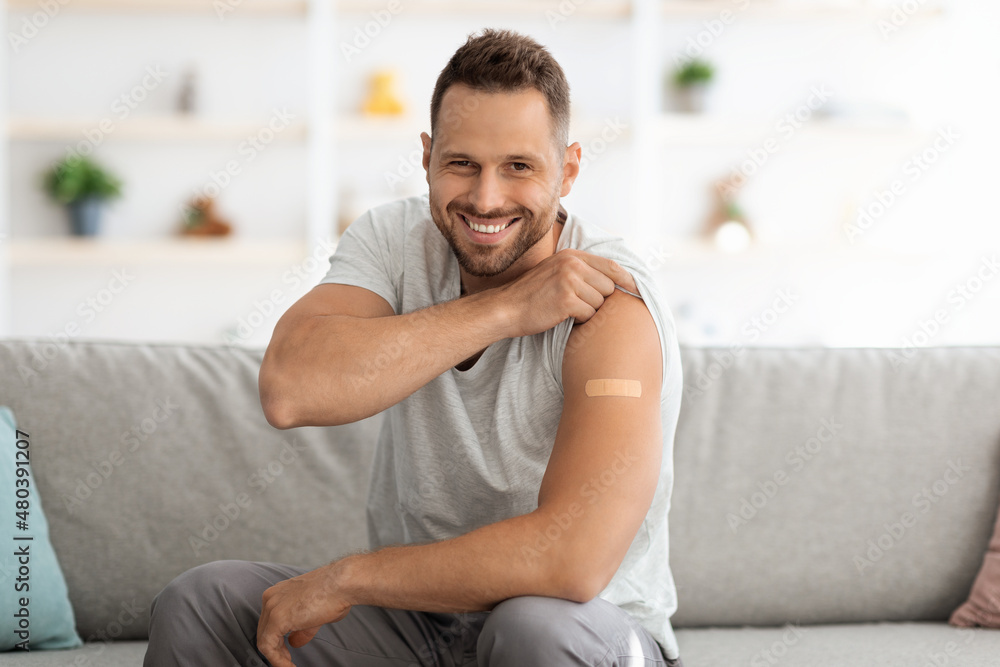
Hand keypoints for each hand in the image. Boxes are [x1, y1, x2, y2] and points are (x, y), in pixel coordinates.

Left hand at [256, 562, 351, 666]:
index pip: (269, 622)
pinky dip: (277, 660)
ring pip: (264, 640)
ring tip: (289, 666)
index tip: (287, 652)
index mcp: (279, 593)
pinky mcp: (277, 618)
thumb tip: (294, 642)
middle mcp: (271, 597)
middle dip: (276, 649)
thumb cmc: (335, 593)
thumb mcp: (315, 614)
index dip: (277, 641)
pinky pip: (268, 646)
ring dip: (277, 658)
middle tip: (288, 661)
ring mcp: (272, 607)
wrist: (343, 584)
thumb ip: (301, 628)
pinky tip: (289, 666)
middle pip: (264, 630)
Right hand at [496, 248, 637, 337]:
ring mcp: (569, 280)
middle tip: (575, 303)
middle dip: (597, 300)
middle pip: (608, 287)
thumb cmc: (532, 295)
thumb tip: (615, 279)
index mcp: (572, 255)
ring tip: (565, 308)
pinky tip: (561, 315)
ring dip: (587, 311)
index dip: (628, 280)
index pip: (611, 265)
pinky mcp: (566, 299)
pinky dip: (578, 320)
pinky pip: (588, 314)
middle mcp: (573, 264)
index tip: (638, 290)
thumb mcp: (556, 272)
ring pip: (599, 303)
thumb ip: (581, 271)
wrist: (507, 309)